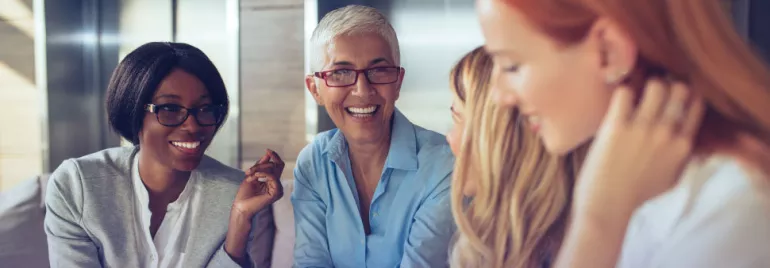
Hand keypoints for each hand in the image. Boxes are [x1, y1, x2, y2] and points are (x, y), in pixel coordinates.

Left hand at [231, 149, 284, 221]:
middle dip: (262, 164)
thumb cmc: (245, 193)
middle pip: (276, 165)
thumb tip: (268, 153)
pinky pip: (272, 177)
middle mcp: (277, 184)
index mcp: (273, 181)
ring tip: (248, 175)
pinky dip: (262, 174)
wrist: (241, 206)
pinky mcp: (277, 193)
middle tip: (250, 170)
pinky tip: (254, 177)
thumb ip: (261, 165)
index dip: (275, 157)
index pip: (278, 165)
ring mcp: (278, 189)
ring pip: (273, 169)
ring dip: (259, 169)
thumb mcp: (252, 174)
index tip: (267, 150)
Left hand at [574, 79, 704, 216]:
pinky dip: (622, 92)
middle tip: (654, 91)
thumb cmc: (637, 194)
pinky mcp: (616, 126)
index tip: (674, 95)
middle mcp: (666, 133)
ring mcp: (642, 128)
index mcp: (683, 145)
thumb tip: (691, 142)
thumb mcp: (672, 179)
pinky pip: (624, 93)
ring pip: (655, 86)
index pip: (696, 105)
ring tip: (636, 94)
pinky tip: (618, 102)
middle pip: (679, 89)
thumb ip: (684, 158)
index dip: (686, 95)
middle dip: (668, 86)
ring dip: (645, 85)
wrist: (608, 204)